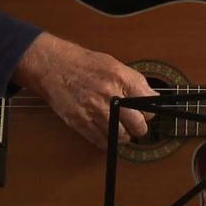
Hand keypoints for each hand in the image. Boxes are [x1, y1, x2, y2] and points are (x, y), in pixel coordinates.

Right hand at [13, 32, 153, 149]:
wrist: (53, 67)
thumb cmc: (84, 64)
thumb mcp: (115, 65)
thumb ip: (135, 82)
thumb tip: (152, 98)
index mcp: (120, 78)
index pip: (148, 103)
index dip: (149, 111)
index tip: (146, 112)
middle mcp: (109, 95)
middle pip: (137, 124)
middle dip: (140, 127)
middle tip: (136, 125)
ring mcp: (94, 110)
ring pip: (120, 136)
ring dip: (124, 136)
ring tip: (121, 129)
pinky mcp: (80, 122)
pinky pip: (100, 141)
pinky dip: (107, 141)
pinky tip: (107, 133)